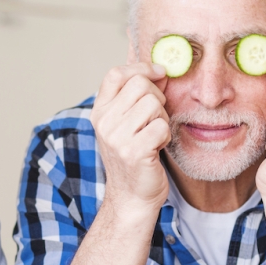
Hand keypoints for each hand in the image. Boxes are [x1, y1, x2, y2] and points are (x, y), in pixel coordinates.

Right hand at [90, 62, 170, 215]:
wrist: (131, 196)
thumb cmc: (134, 158)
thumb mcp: (126, 123)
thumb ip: (136, 97)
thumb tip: (161, 69)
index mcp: (99, 112)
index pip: (115, 74)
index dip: (141, 68)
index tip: (159, 73)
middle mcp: (104, 122)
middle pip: (140, 85)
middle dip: (157, 98)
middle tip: (155, 118)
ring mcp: (117, 137)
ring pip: (154, 104)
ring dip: (162, 119)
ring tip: (154, 136)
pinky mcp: (134, 151)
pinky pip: (162, 126)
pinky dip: (166, 136)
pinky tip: (157, 147)